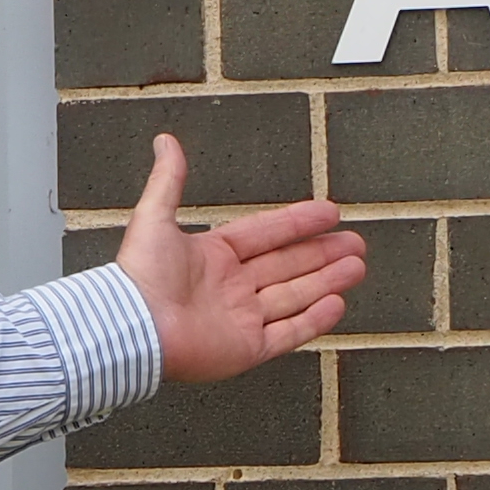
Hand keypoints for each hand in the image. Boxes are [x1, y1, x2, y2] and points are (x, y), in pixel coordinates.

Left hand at [115, 133, 365, 385]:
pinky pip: (288, 333)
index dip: (298, 222)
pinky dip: (314, 320)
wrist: (133, 326)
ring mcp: (241, 320)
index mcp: (214, 257)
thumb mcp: (155, 217)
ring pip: (295, 296)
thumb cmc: (139, 274)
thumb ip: (169, 180)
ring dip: (327, 281)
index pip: (266, 235)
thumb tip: (165, 140)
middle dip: (323, 254)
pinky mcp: (246, 349)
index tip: (330, 212)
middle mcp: (231, 288)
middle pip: (288, 266)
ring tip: (357, 268)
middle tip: (356, 243)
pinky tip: (337, 303)